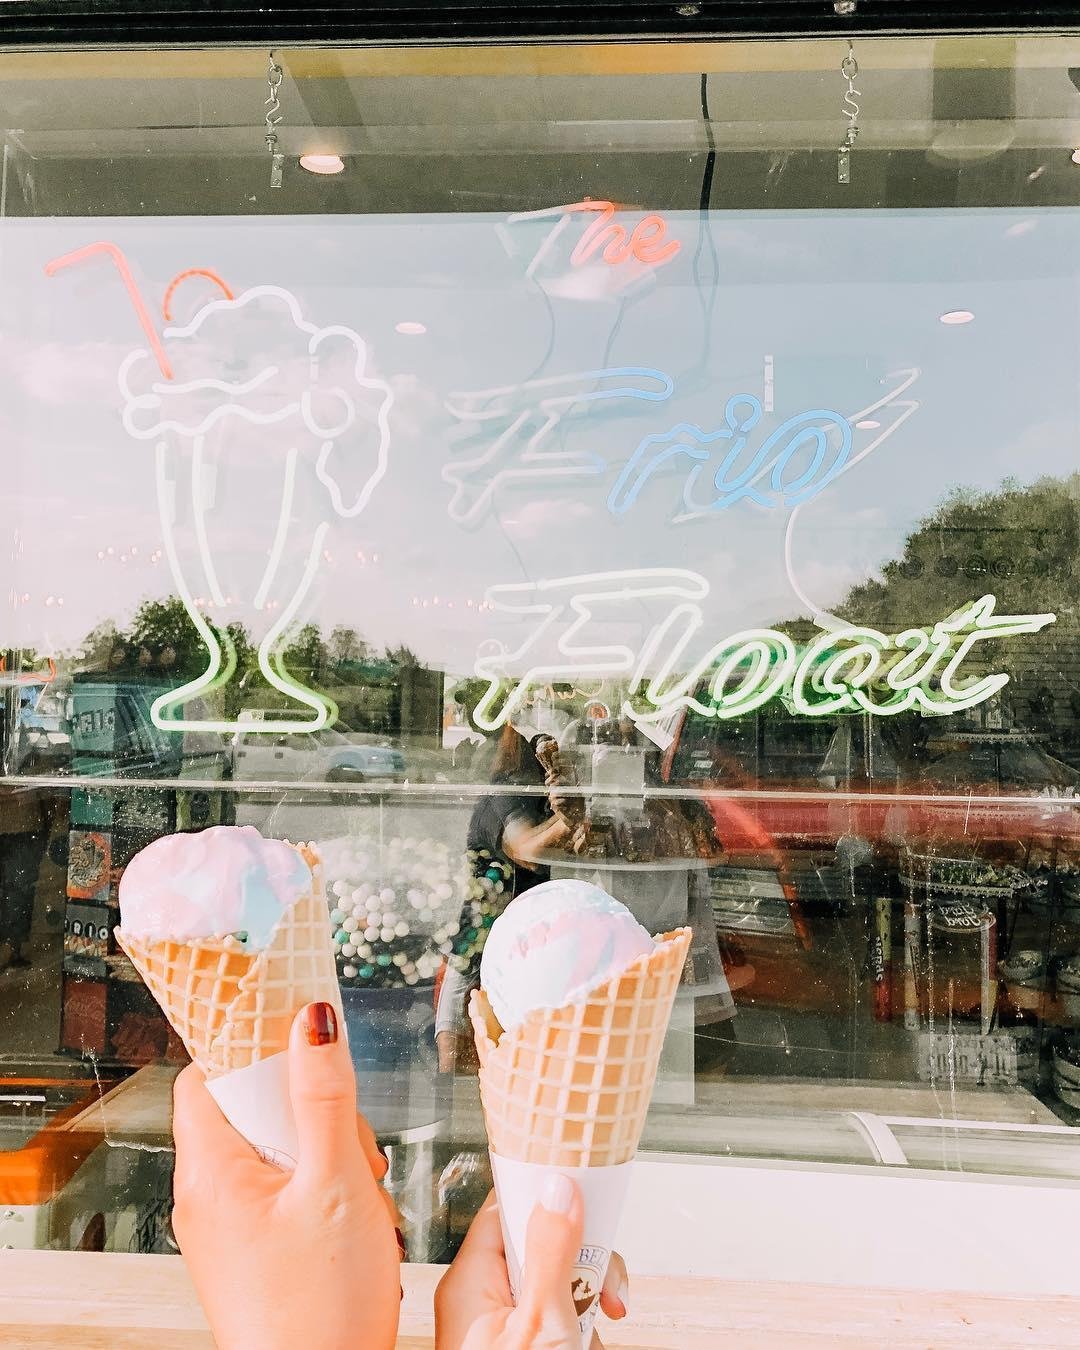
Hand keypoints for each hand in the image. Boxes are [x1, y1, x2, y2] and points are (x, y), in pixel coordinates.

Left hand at [171, 1002, 401, 1349]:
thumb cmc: (319, 1313)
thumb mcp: (336, 1183)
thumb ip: (324, 1097)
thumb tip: (311, 1024)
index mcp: (211, 1174)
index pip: (208, 1074)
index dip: (252, 1049)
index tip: (296, 1040)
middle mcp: (209, 1198)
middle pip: (253, 1110)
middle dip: (311, 1113)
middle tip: (346, 1145)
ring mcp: (230, 1227)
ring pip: (277, 1150)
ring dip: (326, 1154)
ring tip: (356, 1192)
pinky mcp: (254, 1250)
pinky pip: (284, 1191)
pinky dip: (321, 1189)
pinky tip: (352, 1218)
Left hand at [435, 1179, 627, 1349]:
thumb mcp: (542, 1324)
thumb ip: (552, 1251)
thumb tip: (557, 1185)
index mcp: (470, 1280)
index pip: (507, 1208)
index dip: (545, 1197)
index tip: (585, 1193)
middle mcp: (483, 1297)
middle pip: (542, 1244)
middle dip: (582, 1266)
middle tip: (603, 1293)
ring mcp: (505, 1325)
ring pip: (559, 1282)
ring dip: (587, 1304)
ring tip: (592, 1336)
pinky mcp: (525, 1344)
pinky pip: (560, 1316)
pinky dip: (581, 1330)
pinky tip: (588, 1346)